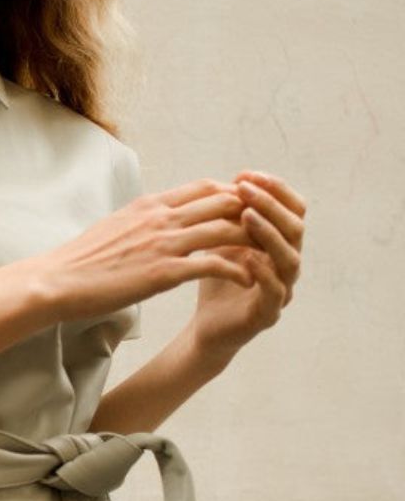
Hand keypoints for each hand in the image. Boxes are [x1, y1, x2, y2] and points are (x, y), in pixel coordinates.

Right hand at [39, 177, 260, 327]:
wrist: (58, 280)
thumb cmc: (81, 260)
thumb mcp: (115, 226)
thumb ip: (141, 219)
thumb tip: (153, 217)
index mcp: (150, 205)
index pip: (205, 188)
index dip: (234, 194)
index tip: (250, 208)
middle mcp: (161, 217)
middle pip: (223, 201)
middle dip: (252, 212)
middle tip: (272, 227)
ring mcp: (163, 243)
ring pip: (225, 229)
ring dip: (253, 240)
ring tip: (270, 253)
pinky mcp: (164, 272)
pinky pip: (213, 264)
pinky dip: (237, 269)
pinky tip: (249, 279)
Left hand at [189, 169, 305, 361]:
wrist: (205, 325)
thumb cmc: (217, 278)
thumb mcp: (222, 239)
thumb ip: (232, 215)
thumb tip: (234, 181)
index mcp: (281, 243)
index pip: (292, 209)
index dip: (274, 189)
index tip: (245, 174)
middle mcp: (288, 264)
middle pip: (295, 227)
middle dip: (271, 204)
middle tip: (245, 189)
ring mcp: (283, 290)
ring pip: (290, 258)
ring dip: (269, 233)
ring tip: (246, 215)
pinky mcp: (268, 314)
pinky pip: (275, 291)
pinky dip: (263, 272)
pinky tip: (246, 257)